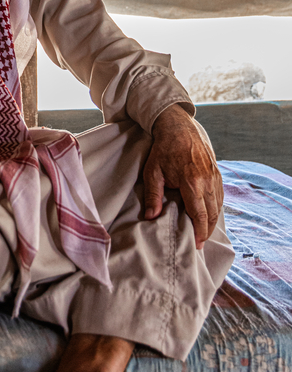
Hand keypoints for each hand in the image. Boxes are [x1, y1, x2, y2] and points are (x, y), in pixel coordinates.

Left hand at [143, 104, 222, 249]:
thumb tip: (151, 216)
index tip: (198, 244)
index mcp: (192, 182)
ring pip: (219, 204)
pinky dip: (217, 206)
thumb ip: (153, 196)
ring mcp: (214, 175)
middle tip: (201, 242)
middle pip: (213, 213)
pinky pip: (220, 194)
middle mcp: (207, 180)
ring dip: (214, 219)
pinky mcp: (217, 171)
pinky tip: (210, 213)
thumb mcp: (153, 172)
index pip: (200, 214)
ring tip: (205, 231)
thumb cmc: (164, 150)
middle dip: (208, 230)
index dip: (201, 231)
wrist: (178, 127)